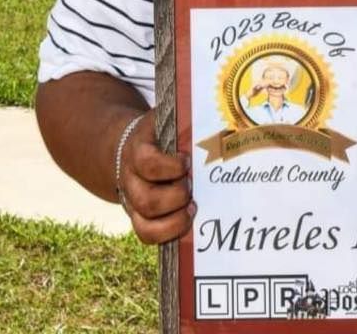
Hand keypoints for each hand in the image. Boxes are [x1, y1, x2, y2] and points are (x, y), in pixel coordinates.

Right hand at [118, 110, 194, 243]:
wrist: (134, 147)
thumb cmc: (162, 134)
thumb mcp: (167, 120)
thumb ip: (185, 121)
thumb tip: (224, 122)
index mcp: (138, 151)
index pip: (147, 162)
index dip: (169, 166)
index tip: (187, 161)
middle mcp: (131, 179)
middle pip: (147, 199)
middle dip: (176, 196)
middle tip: (193, 186)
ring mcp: (132, 200)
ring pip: (145, 222)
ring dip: (174, 220)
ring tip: (194, 207)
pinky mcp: (138, 216)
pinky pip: (146, 235)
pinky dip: (168, 233)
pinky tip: (187, 221)